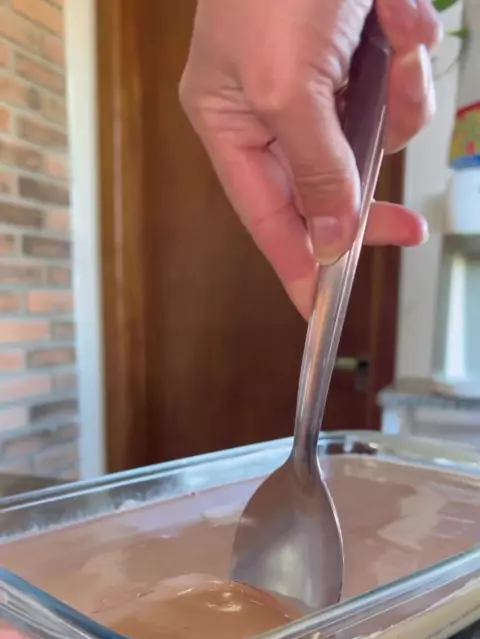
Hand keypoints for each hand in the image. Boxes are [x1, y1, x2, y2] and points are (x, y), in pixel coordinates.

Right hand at [180, 0, 440, 317]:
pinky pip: (396, 87)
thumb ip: (314, 168)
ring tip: (398, 45)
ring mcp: (318, 84)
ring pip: (373, 137)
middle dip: (370, 193)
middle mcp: (271, 111)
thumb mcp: (290, 86)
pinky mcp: (357, 54)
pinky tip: (401, 16)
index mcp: (231, 124)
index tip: (318, 317)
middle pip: (326, 188)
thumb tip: (332, 239)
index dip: (296, 267)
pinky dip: (410, 55)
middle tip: (409, 230)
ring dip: (398, 103)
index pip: (267, 218)